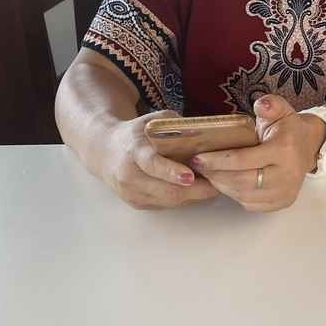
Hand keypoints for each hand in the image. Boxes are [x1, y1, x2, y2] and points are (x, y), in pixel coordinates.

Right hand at [98, 110, 218, 209]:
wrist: (104, 151)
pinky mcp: (137, 203)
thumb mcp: (153, 120)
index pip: (152, 164)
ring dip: (196, 196)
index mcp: (134, 151)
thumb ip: (177, 124)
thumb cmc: (136, 133)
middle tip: (220, 182)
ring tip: (216, 185)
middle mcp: (130, 176)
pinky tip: (199, 190)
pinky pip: (166, 205)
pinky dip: (186, 199)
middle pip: (166, 189)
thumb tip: (206, 132)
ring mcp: (132, 193)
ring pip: (170, 200)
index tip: (190, 176)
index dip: (171, 171)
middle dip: (197, 189)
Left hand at [190, 96, 322, 212]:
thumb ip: (270, 104)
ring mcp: (286, 190)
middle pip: (240, 181)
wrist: (307, 146)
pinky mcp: (283, 202)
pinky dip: (235, 195)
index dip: (216, 160)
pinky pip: (251, 205)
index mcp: (284, 149)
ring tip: (212, 174)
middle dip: (214, 174)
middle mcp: (287, 173)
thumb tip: (261, 104)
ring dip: (222, 186)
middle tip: (200, 166)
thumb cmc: (287, 128)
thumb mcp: (280, 109)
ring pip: (243, 195)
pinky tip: (228, 183)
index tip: (198, 157)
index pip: (242, 160)